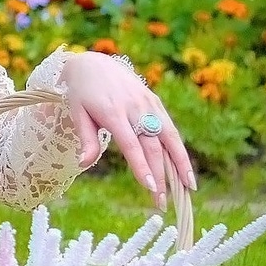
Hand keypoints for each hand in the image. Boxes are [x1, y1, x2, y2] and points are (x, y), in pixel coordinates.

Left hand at [62, 51, 195, 210]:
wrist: (93, 63)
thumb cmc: (81, 93)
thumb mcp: (77, 113)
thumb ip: (86, 139)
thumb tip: (84, 164)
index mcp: (113, 113)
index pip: (131, 145)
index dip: (142, 166)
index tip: (150, 187)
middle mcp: (135, 108)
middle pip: (152, 146)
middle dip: (160, 176)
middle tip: (162, 202)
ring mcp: (148, 104)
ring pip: (169, 138)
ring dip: (179, 164)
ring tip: (188, 188)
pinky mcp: (155, 102)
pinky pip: (170, 128)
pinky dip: (179, 149)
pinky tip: (185, 168)